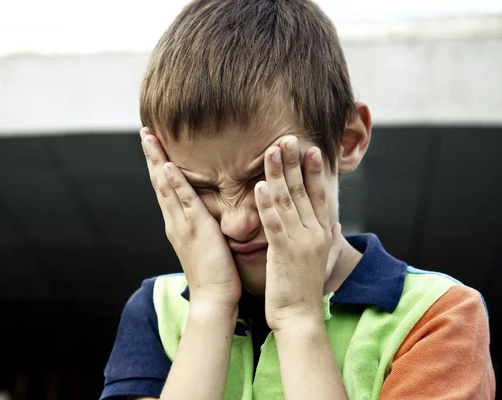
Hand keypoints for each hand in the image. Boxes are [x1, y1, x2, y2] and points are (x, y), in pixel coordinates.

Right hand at [140, 128, 240, 310]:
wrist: (213, 299)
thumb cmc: (216, 273)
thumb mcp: (207, 242)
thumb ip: (203, 224)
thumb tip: (208, 211)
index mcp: (178, 223)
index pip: (166, 188)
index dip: (159, 165)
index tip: (155, 144)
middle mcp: (174, 221)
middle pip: (159, 182)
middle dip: (152, 156)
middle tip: (145, 131)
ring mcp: (182, 225)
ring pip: (166, 187)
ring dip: (157, 161)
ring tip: (149, 138)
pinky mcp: (196, 230)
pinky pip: (185, 202)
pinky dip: (175, 183)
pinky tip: (169, 166)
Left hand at [255, 136, 339, 329]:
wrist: (300, 317)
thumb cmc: (303, 286)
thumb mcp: (318, 256)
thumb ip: (323, 235)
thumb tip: (334, 220)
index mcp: (322, 233)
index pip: (321, 194)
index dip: (316, 170)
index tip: (311, 148)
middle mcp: (315, 233)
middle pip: (305, 191)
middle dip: (296, 162)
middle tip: (289, 138)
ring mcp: (301, 242)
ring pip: (288, 201)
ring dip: (279, 174)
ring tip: (272, 151)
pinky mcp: (284, 253)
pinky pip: (274, 224)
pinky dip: (267, 204)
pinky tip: (260, 187)